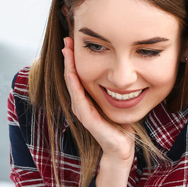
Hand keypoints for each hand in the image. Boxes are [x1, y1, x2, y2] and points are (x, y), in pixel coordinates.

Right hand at [62, 37, 134, 162]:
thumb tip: (121, 72)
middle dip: (68, 57)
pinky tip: (71, 72)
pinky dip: (74, 83)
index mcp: (86, 99)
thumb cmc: (119, 126)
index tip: (73, 40)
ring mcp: (82, 111)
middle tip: (67, 39)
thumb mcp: (115, 102)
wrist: (121, 148)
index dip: (74, 58)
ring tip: (66, 49)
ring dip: (68, 66)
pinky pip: (79, 97)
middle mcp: (80, 104)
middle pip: (71, 75)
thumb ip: (113, 89)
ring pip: (72, 83)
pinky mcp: (87, 118)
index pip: (76, 74)